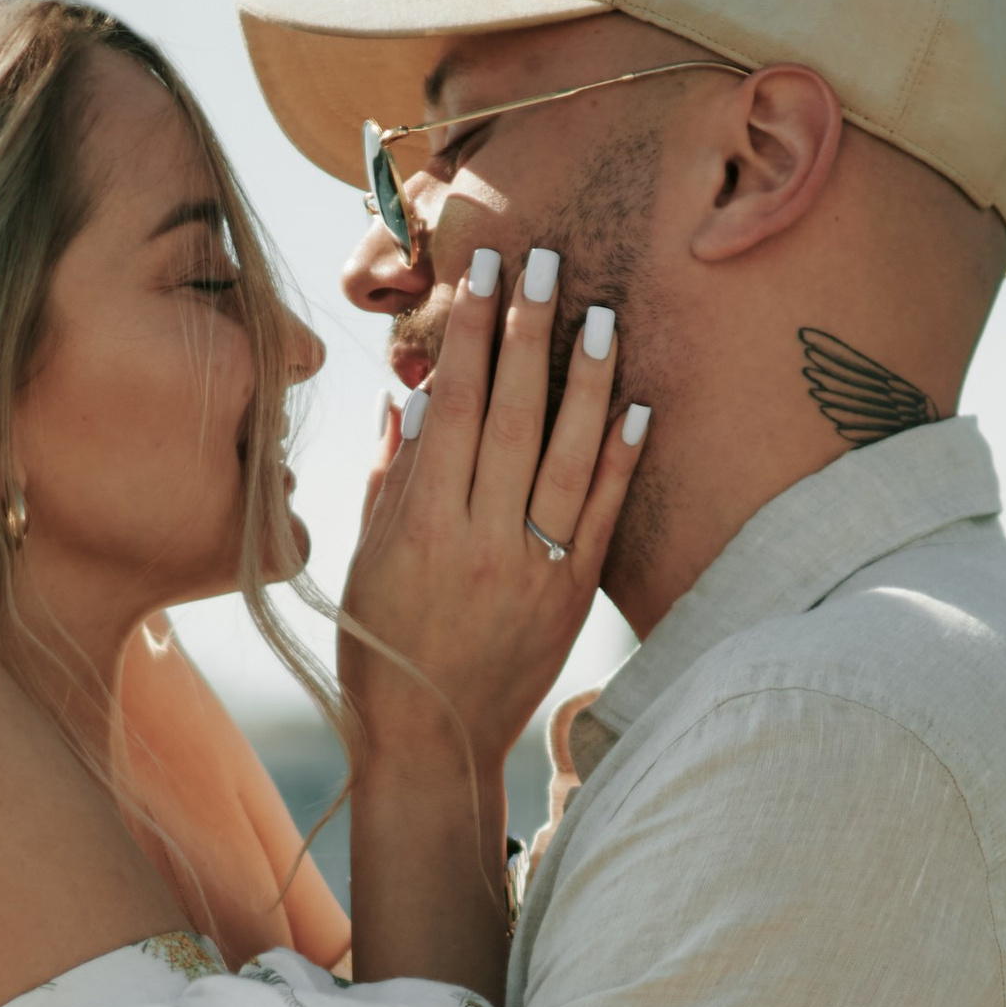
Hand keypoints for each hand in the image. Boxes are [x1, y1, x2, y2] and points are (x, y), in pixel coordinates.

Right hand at [339, 249, 647, 777]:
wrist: (430, 746)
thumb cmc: (382, 649)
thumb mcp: (366, 561)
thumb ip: (391, 478)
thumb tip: (412, 399)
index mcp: (422, 527)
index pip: (454, 408)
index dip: (471, 336)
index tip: (484, 274)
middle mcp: (481, 541)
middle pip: (513, 417)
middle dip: (529, 332)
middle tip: (548, 260)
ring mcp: (533, 570)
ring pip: (568, 457)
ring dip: (588, 381)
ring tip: (602, 313)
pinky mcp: (571, 600)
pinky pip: (604, 518)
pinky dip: (623, 462)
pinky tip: (639, 407)